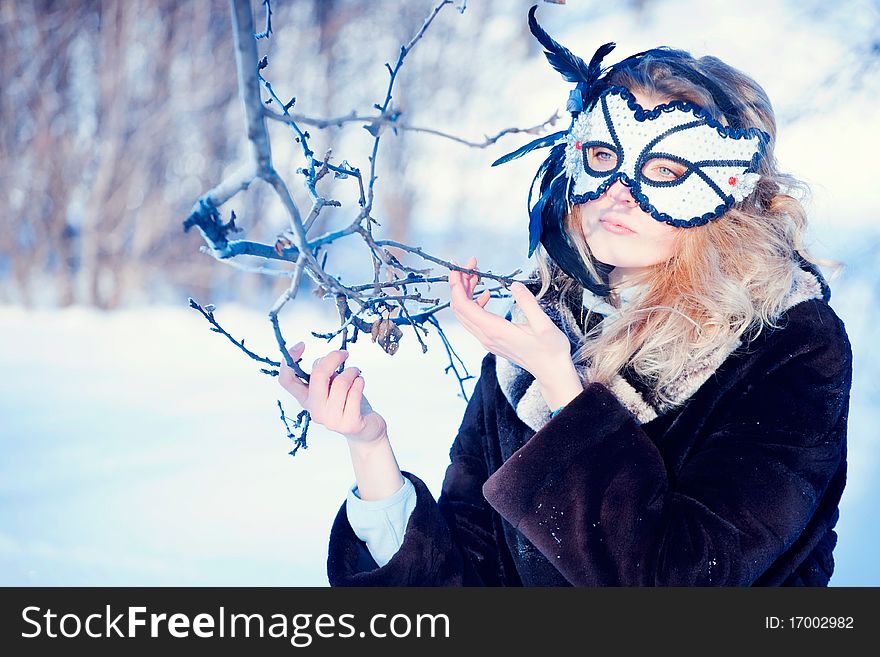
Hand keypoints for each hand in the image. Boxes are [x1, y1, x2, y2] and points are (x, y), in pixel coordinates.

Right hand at [278, 342, 387, 445]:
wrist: (366, 429)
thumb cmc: (348, 402)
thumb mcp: (331, 386)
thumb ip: (322, 375)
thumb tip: (322, 361)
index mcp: (306, 399)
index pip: (286, 380)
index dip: (289, 360)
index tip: (301, 345)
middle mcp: (315, 411)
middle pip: (317, 376)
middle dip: (333, 358)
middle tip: (344, 353)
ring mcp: (331, 420)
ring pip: (340, 383)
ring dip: (352, 372)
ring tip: (356, 373)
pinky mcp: (349, 424)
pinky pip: (355, 393)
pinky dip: (360, 382)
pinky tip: (361, 383)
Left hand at [447, 256, 574, 383]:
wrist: (551, 371)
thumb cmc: (549, 350)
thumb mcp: (543, 324)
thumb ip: (527, 302)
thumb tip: (515, 286)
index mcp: (495, 330)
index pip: (464, 305)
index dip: (457, 284)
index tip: (459, 267)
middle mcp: (486, 336)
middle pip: (459, 308)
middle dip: (458, 284)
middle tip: (467, 266)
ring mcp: (487, 340)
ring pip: (465, 314)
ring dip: (465, 293)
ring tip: (475, 276)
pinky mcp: (491, 341)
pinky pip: (474, 321)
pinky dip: (474, 304)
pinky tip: (485, 295)